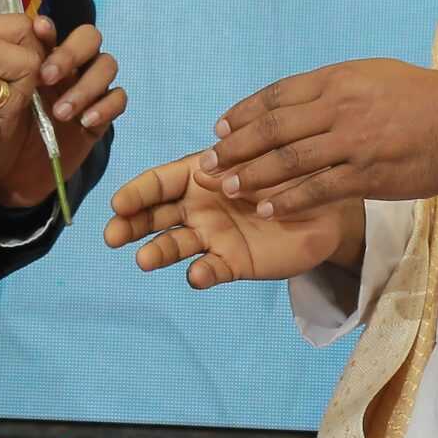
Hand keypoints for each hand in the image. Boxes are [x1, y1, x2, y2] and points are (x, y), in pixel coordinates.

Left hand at [0, 22, 127, 209]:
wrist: (7, 178)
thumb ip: (5, 73)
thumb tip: (13, 46)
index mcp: (40, 60)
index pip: (54, 30)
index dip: (50, 28)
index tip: (38, 33)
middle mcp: (68, 70)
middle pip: (89, 38)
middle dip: (72, 52)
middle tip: (47, 77)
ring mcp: (87, 92)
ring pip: (107, 65)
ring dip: (87, 84)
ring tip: (61, 112)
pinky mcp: (100, 119)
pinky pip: (118, 98)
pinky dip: (106, 106)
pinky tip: (85, 121)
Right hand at [103, 151, 359, 288]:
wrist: (326, 208)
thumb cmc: (290, 175)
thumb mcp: (264, 162)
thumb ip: (235, 166)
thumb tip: (201, 171)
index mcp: (198, 175)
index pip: (158, 182)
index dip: (136, 192)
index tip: (117, 204)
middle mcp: (197, 207)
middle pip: (154, 216)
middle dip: (130, 224)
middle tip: (112, 236)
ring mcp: (212, 236)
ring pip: (175, 245)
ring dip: (158, 251)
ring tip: (144, 259)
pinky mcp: (232, 262)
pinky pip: (212, 269)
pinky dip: (202, 273)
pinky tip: (197, 275)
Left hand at [202, 59, 437, 216]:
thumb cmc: (418, 96)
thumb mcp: (371, 75)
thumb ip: (332, 88)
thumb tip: (295, 100)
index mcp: (338, 79)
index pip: (277, 95)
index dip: (244, 113)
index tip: (220, 128)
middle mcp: (339, 108)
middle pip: (274, 129)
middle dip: (236, 147)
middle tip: (209, 162)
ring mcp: (352, 143)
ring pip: (288, 161)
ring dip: (252, 176)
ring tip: (227, 187)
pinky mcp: (366, 176)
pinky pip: (318, 190)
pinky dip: (288, 200)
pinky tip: (266, 209)